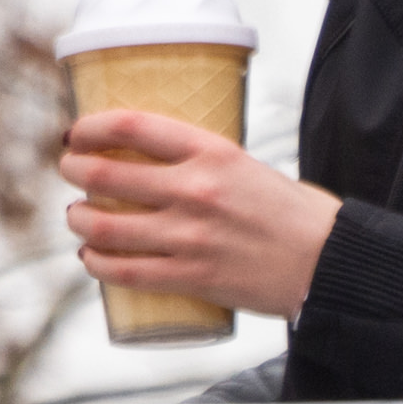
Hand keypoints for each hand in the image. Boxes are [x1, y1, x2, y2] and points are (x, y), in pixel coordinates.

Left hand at [61, 107, 341, 323]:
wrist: (331, 262)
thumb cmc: (295, 214)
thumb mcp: (251, 168)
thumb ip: (206, 165)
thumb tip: (158, 164)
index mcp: (215, 153)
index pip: (132, 126)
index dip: (91, 127)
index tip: (77, 134)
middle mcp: (197, 191)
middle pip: (104, 175)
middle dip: (74, 171)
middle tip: (71, 172)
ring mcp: (191, 237)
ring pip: (103, 227)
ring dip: (78, 220)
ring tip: (78, 217)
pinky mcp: (192, 277)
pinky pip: (124, 272)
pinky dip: (96, 265)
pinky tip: (91, 259)